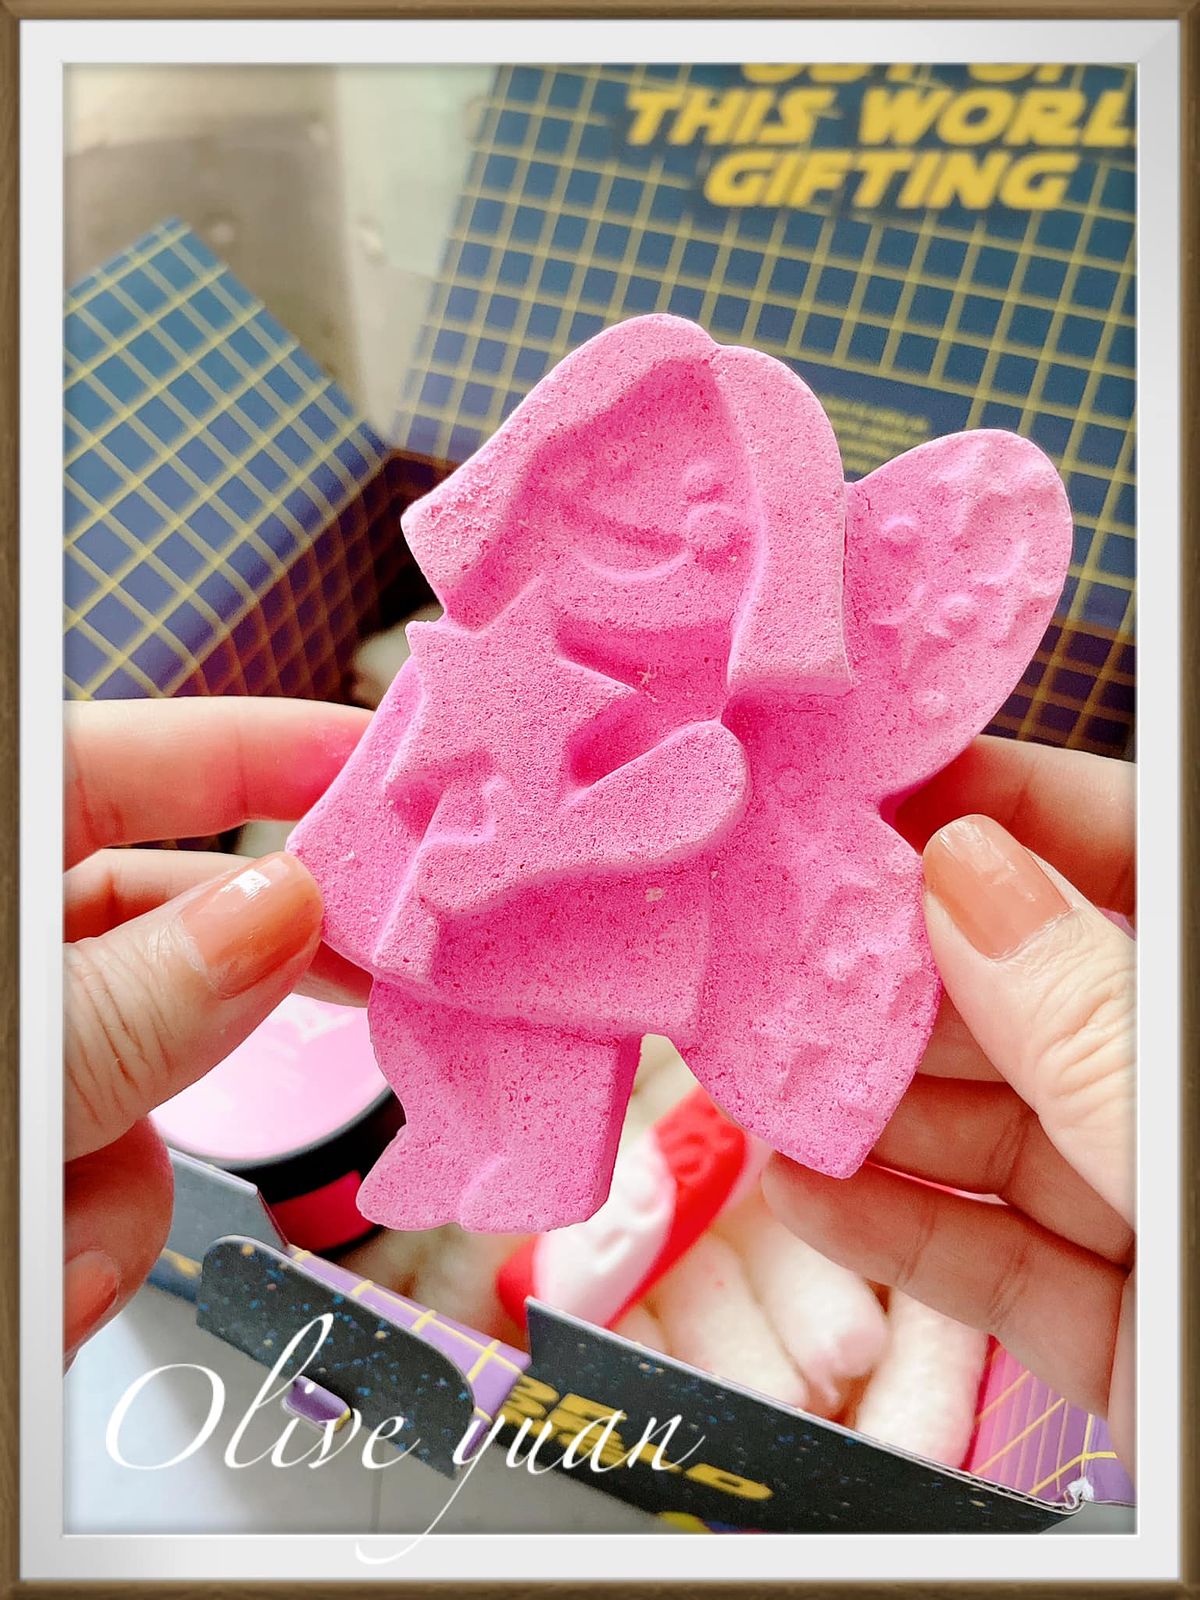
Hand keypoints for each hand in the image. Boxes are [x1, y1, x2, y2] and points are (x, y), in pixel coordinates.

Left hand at [63, 696, 370, 1363]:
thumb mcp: (6, 1064)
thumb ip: (129, 995)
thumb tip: (280, 918)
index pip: (158, 760)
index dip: (289, 753)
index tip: (398, 776)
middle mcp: (8, 946)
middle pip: (175, 934)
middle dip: (233, 1014)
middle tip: (367, 1005)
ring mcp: (20, 1053)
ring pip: (147, 1086)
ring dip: (123, 1180)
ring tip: (47, 1255)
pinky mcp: (18, 1146)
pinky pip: (99, 1179)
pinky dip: (79, 1241)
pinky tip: (31, 1284)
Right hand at [763, 735, 1135, 1472]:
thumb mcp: (1190, 1132)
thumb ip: (1085, 1015)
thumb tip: (959, 871)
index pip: (1111, 844)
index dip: (984, 805)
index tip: (855, 795)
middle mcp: (1179, 1086)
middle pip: (1024, 989)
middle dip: (890, 974)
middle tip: (769, 953)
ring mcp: (1154, 1203)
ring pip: (991, 1127)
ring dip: (868, 1107)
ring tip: (761, 1077)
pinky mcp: (1119, 1322)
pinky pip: (992, 1258)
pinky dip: (895, 1230)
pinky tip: (804, 1191)